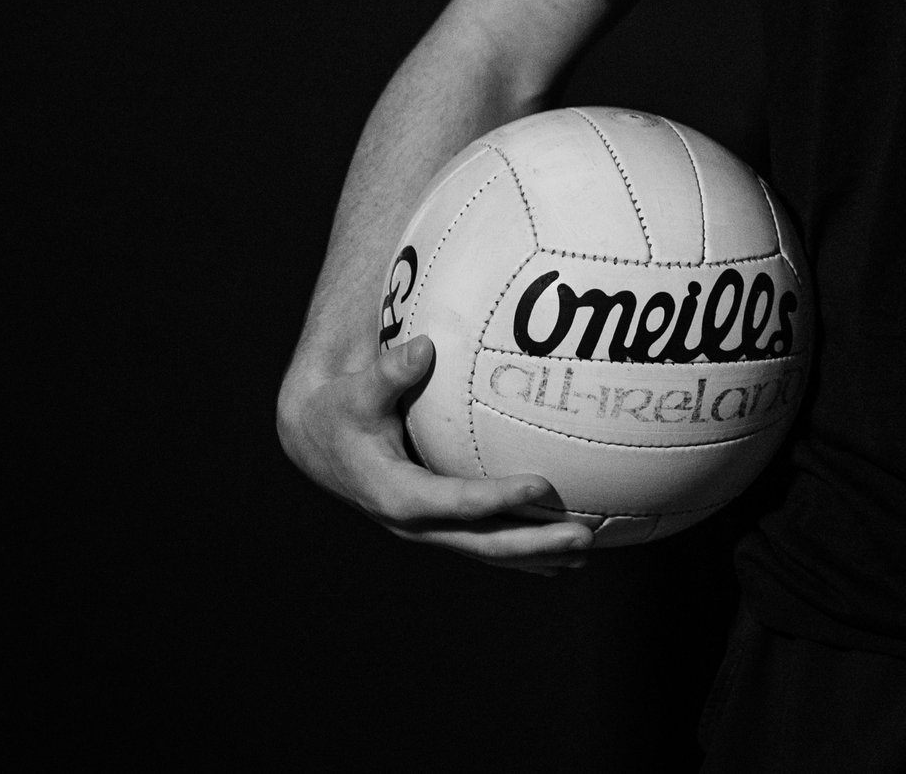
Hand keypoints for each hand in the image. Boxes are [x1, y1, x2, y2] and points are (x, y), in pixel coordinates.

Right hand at [278, 334, 592, 576]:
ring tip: (584, 550)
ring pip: (487, 550)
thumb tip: (424, 348)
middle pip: (481, 542)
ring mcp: (427, 529)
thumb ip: (388, 373)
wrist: (321, 442)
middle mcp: (414, 522)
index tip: (543, 486)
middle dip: (533, 543)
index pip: (454, 501)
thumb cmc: (343, 409)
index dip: (498, 497)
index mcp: (395, 493)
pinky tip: (560, 556)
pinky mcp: (437, 525)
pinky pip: (484, 543)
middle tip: (583, 535)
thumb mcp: (357, 392)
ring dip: (536, 555)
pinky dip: (522, 552)